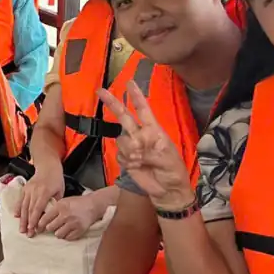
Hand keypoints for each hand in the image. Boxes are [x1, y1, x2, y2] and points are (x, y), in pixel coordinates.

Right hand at [18, 159, 65, 235]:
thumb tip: (51, 216)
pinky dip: (17, 209)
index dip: (35, 220)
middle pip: (29, 209)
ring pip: (23, 206)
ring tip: (21, 229)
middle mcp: (35, 191)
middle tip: (27, 233)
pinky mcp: (25, 189)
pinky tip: (16, 216)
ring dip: (22, 219)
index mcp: (45, 192)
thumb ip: (55, 203)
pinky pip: (20, 200)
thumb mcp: (60, 191)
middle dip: (28, 223)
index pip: (38, 209)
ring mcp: (28, 190)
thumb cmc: (56, 180)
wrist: (47, 167)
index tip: (34, 229)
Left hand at [38, 192, 103, 240]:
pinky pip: (68, 238)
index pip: (45, 219)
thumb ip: (53, 209)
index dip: (40, 225)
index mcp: (60, 206)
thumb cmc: (76, 203)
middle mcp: (66, 215)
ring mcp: (73, 223)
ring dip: (58, 233)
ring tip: (61, 229)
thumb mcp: (63, 201)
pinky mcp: (80, 230)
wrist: (93, 205)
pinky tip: (68, 231)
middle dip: (49, 228)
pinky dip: (66, 236)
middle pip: (50, 228)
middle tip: (51, 228)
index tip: (38, 228)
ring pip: (58, 234)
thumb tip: (40, 219)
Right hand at [99, 83, 193, 209]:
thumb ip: (150, 151)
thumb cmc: (173, 172)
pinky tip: (136, 166)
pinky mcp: (125, 159)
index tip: (129, 82)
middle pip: (124, 116)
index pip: (143, 110)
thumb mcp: (167, 159)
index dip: (136, 96)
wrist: (167, 191)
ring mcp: (132, 147)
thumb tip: (134, 150)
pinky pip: (119, 154)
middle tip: (100, 91)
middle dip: (113, 103)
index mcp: (154, 131)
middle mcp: (141, 135)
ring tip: (141, 161)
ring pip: (120, 140)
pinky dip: (126, 161)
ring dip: (129, 150)